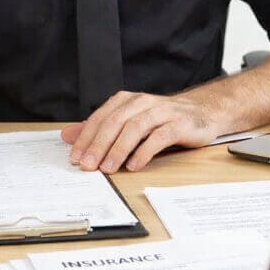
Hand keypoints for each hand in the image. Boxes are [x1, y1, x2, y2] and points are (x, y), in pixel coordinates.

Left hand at [61, 91, 220, 172]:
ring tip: (108, 168)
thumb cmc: (162, 119)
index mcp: (127, 101)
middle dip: (99, 145)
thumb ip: (99, 129)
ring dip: (119, 149)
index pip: (101, 117)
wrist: (202, 112)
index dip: (86, 137)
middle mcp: (142, 102)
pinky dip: (145, 151)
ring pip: (135, 128)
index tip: (75, 157)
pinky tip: (134, 165)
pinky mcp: (179, 123)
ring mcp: (162, 111)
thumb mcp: (128, 122)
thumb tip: (67, 136)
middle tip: (87, 165)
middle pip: (115, 122)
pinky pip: (159, 136)